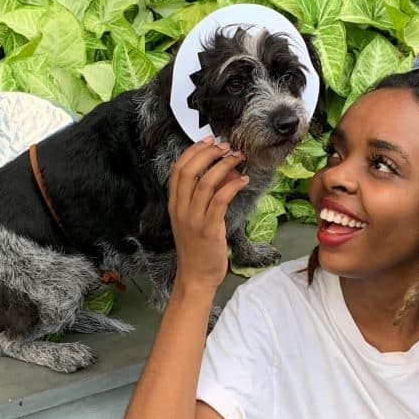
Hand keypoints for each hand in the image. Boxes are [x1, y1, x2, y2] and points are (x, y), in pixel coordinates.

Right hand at [168, 135, 248, 291]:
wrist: (195, 277)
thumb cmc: (197, 249)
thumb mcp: (194, 220)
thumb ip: (205, 198)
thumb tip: (224, 174)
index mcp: (174, 205)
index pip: (178, 170)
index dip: (193, 151)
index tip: (209, 141)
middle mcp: (181, 209)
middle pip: (189, 171)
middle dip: (208, 153)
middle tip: (226, 146)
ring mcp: (193, 219)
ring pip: (205, 183)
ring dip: (224, 166)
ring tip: (238, 158)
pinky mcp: (209, 229)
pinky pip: (220, 200)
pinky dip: (233, 186)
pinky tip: (243, 180)